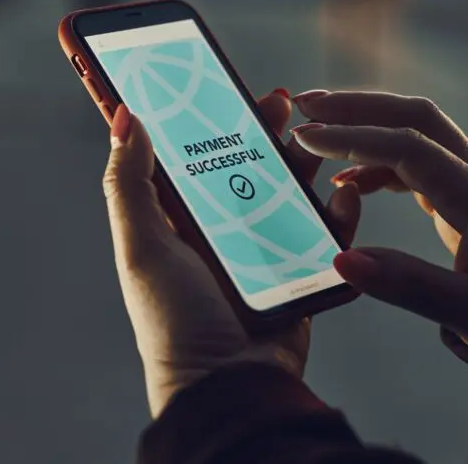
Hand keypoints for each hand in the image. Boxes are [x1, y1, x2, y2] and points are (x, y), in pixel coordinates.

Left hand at [104, 90, 360, 416]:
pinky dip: (339, 213)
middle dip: (264, 130)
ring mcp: (262, 252)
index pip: (192, 155)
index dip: (206, 117)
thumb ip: (130, 181)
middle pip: (247, 165)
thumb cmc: (173, 320)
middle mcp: (219, 231)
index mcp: (178, 221)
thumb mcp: (141, 244)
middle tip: (281, 100)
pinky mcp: (300, 274)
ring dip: (305, 162)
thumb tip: (123, 113)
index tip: (221, 80)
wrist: (226, 386)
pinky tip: (344, 193)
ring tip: (320, 138)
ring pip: (290, 193)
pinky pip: (326, 235)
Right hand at [291, 90, 467, 392]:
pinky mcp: (464, 194)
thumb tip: (342, 260)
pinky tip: (345, 180)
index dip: (354, 138)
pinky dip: (375, 157)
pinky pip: (415, 158)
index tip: (306, 138)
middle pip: (416, 117)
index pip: (411, 147)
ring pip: (415, 129)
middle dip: (356, 106)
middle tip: (303, 105)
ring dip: (364, 123)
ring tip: (314, 130)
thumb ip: (408, 287)